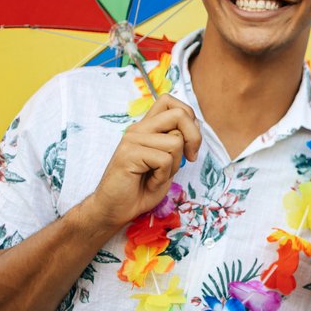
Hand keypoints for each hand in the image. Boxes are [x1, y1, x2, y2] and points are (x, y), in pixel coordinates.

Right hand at [83, 95, 200, 227]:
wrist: (116, 209)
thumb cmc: (142, 188)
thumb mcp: (168, 163)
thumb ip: (177, 143)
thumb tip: (195, 127)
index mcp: (147, 128)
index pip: (170, 101)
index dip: (189, 118)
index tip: (190, 143)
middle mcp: (139, 129)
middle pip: (179, 114)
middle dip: (194, 138)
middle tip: (190, 158)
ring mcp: (132, 139)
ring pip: (175, 142)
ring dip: (174, 165)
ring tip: (158, 175)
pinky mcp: (129, 154)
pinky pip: (164, 160)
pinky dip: (163, 176)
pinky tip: (150, 183)